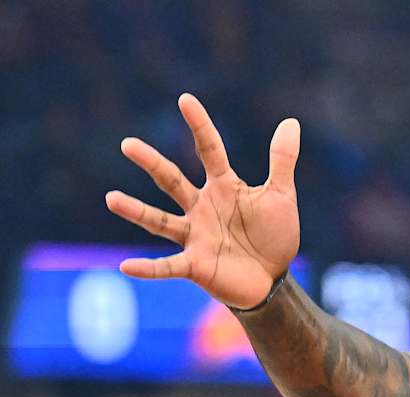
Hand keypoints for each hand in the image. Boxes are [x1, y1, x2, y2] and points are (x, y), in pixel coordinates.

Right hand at [104, 93, 299, 308]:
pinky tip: (126, 266)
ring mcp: (195, 236)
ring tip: (111, 198)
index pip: (209, 150)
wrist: (272, 279)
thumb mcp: (281, 195)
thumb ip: (281, 160)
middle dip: (151, 163)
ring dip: (136, 211)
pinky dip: (149, 268)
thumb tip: (291, 122)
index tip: (186, 99)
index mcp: (223, 187)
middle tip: (128, 144)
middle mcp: (201, 207)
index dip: (200, 126)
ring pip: (160, 221)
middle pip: (172, 180)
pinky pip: (167, 266)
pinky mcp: (195, 264)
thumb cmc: (273, 235)